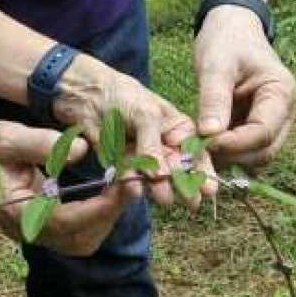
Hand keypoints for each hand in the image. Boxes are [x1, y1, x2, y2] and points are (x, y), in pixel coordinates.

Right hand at [0, 119, 124, 255]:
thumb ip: (41, 144)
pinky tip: (108, 190)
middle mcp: (28, 230)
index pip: (65, 222)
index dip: (99, 208)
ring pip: (82, 240)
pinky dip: (98, 214)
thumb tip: (81, 150)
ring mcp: (36, 231)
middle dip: (109, 213)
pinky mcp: (44, 226)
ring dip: (106, 216)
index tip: (124, 186)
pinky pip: (78, 231)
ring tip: (124, 186)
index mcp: (16, 213)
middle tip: (133, 183)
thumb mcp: (6, 137)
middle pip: (79, 238)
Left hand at [52, 56, 196, 206]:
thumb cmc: (124, 96)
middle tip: (191, 201)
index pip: (195, 152)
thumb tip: (160, 174)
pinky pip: (131, 178)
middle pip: (178, 169)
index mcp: (178, 129)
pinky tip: (136, 190)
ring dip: (161, 188)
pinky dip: (133, 184)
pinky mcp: (124, 165)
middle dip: (185, 184)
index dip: (203, 169)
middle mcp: (165, 146)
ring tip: (164, 198)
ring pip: (156, 178)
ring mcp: (145, 157)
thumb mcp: (145, 114)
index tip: (208, 188)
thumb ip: (153, 144)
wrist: (87, 95)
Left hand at [193, 7, 295, 169]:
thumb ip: (214, 99)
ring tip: (196, 148)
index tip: (203, 143)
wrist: (231, 28)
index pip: (264, 133)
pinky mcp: (256, 128)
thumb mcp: (215, 65)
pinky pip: (244, 151)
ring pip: (254, 156)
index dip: (234, 144)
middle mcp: (284, 113)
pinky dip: (225, 152)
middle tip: (195, 151)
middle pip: (264, 151)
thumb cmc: (225, 41)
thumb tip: (209, 136)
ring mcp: (273, 123)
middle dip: (231, 155)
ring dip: (228, 158)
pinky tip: (201, 145)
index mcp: (282, 93)